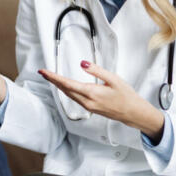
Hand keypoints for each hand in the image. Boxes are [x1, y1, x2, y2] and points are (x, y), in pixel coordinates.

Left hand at [38, 61, 163, 138]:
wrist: (132, 112)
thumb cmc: (126, 95)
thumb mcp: (113, 79)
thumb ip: (96, 70)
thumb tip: (82, 64)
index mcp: (91, 93)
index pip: (67, 84)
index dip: (54, 77)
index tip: (44, 72)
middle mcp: (87, 102)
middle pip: (65, 90)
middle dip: (53, 80)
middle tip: (42, 72)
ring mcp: (87, 107)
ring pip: (68, 95)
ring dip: (58, 85)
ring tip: (50, 77)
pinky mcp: (90, 108)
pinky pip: (74, 98)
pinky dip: (67, 90)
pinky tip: (65, 86)